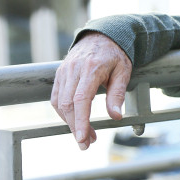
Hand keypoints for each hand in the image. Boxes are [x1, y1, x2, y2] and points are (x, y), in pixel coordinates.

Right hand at [51, 31, 131, 149]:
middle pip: (68, 104)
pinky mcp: (59, 74)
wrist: (101, 35)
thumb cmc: (116, 55)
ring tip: (85, 135)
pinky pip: (56, 97)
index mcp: (91, 68)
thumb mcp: (123, 72)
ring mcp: (64, 71)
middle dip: (76, 127)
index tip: (83, 138)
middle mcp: (73, 70)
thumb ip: (117, 94)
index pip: (81, 99)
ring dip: (70, 122)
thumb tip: (115, 117)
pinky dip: (63, 112)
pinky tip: (75, 121)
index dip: (81, 121)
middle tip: (87, 143)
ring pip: (59, 103)